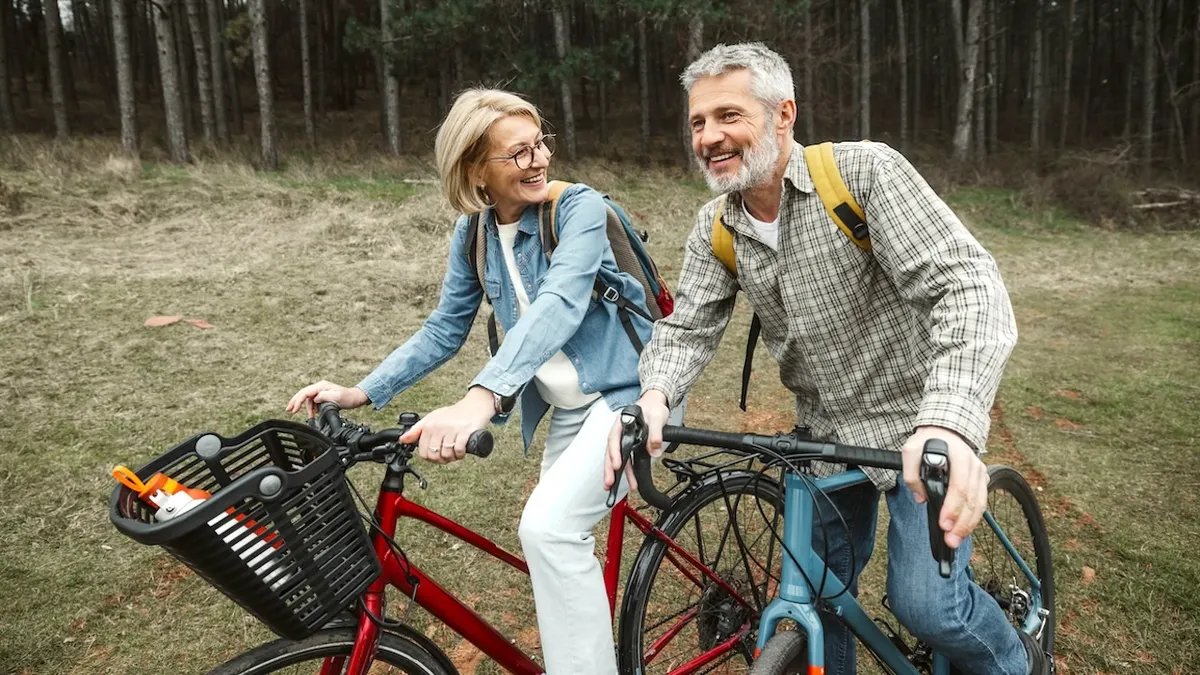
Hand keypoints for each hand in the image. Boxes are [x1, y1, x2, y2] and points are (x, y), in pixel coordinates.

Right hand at [286, 380, 369, 417]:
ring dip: (306, 408)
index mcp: (321, 386)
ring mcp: (321, 391)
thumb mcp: (336, 398)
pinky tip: (313, 414)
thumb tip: (314, 399)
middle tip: (289, 410)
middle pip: (303, 394)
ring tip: (309, 416)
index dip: (298, 401)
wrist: (355, 398)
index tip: (293, 409)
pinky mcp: (322, 396)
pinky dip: (311, 408)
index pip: (305, 393)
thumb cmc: (347, 398)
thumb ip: (323, 397)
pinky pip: (313, 402)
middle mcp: (320, 387)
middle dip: (295, 402)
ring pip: (308, 399)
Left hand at [400, 387, 494, 464]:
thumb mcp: (432, 418)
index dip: (430, 458)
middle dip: (441, 460)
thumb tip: (402, 440)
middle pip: (434, 455)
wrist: (474, 405)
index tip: (436, 456)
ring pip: (446, 454)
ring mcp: (452, 429)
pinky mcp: (465, 431)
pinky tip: (461, 451)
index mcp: (429, 425)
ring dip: (452, 458)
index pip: (423, 451)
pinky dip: (460, 454)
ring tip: (455, 453)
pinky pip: (459, 449)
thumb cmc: (453, 414)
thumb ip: (416, 430)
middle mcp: (439, 427)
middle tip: (447, 456)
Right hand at [604, 390, 669, 491]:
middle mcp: (619, 433)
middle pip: (611, 452)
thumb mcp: (657, 417)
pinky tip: (628, 481)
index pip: (614, 438)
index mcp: (622, 422)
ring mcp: (623, 440)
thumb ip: (655, 433)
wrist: (654, 403)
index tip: (617, 464)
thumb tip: (654, 450)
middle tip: (609, 483)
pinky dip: (625, 471)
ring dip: (615, 473)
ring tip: (611, 488)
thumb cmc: (652, 407)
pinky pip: (626, 460)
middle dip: (609, 468)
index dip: (614, 452)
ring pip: (615, 458)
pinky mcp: (629, 446)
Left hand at [901, 426, 988, 549]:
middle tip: (950, 540)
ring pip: (979, 503)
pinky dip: (973, 518)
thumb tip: (921, 498)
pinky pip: (981, 502)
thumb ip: (912, 474)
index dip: (952, 507)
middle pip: (971, 499)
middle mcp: (973, 464)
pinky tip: (964, 530)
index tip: (943, 524)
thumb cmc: (926, 443)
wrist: (945, 432)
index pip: (959, 486)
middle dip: (961, 523)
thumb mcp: (911, 451)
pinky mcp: (982, 480)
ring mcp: (980, 472)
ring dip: (969, 525)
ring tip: (956, 540)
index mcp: (958, 456)